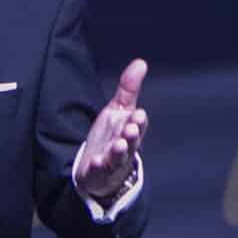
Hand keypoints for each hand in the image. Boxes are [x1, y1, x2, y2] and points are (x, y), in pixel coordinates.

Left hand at [73, 59, 149, 202]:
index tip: (138, 114)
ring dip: (119, 151)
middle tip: (131, 128)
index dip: (138, 121)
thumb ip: (129, 88)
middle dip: (132, 135)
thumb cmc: (112, 136)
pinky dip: (99, 167)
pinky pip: (99, 172)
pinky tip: (96, 161)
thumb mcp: (119, 110)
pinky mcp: (98, 174)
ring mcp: (112, 163)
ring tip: (119, 145)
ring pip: (118, 158)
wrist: (99, 168)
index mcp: (130, 130)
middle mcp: (125, 147)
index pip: (138, 125)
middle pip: (132, 142)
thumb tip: (141, 62)